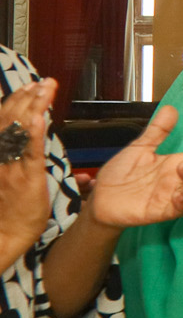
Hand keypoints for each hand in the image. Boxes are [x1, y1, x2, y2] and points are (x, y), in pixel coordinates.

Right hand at [0, 80, 54, 271]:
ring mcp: (9, 166)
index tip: (27, 87)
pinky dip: (31, 133)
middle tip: (41, 82)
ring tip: (44, 88)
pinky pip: (27, 152)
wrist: (4, 235)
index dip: (14, 102)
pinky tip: (38, 117)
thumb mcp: (11, 178)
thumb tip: (38, 139)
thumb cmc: (11, 210)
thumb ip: (22, 158)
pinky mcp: (24, 178)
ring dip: (32, 106)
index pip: (2, 122)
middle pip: (8, 120)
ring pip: (17, 130)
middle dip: (25, 98)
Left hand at [79, 103, 182, 230]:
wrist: (101, 197)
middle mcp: (178, 180)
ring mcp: (172, 196)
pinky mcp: (161, 211)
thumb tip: (171, 108)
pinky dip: (182, 203)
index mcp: (176, 163)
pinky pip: (179, 210)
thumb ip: (157, 131)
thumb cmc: (122, 174)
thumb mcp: (140, 148)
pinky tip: (178, 195)